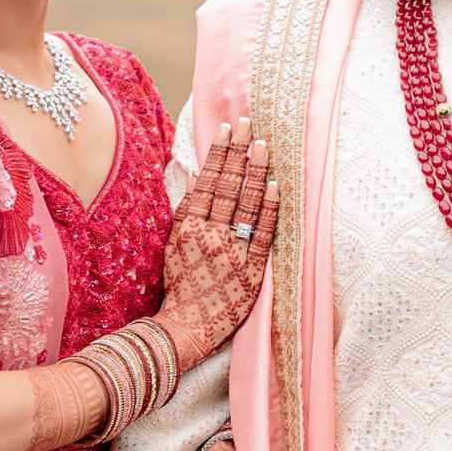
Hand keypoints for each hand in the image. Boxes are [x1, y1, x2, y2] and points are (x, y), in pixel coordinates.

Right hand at [156, 120, 277, 368]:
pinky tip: (277, 186)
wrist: (187, 327)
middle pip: (228, 186)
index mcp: (190, 227)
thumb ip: (186, 209)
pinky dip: (271, 209)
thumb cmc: (180, 286)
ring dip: (255, 172)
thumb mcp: (173, 244)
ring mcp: (233, 251)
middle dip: (238, 152)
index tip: (227, 129)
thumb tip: (196, 173)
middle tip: (248, 123)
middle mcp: (210, 234)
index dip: (219, 154)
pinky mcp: (252, 270)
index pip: (208, 181)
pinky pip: (264, 234)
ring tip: (263, 145)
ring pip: (246, 204)